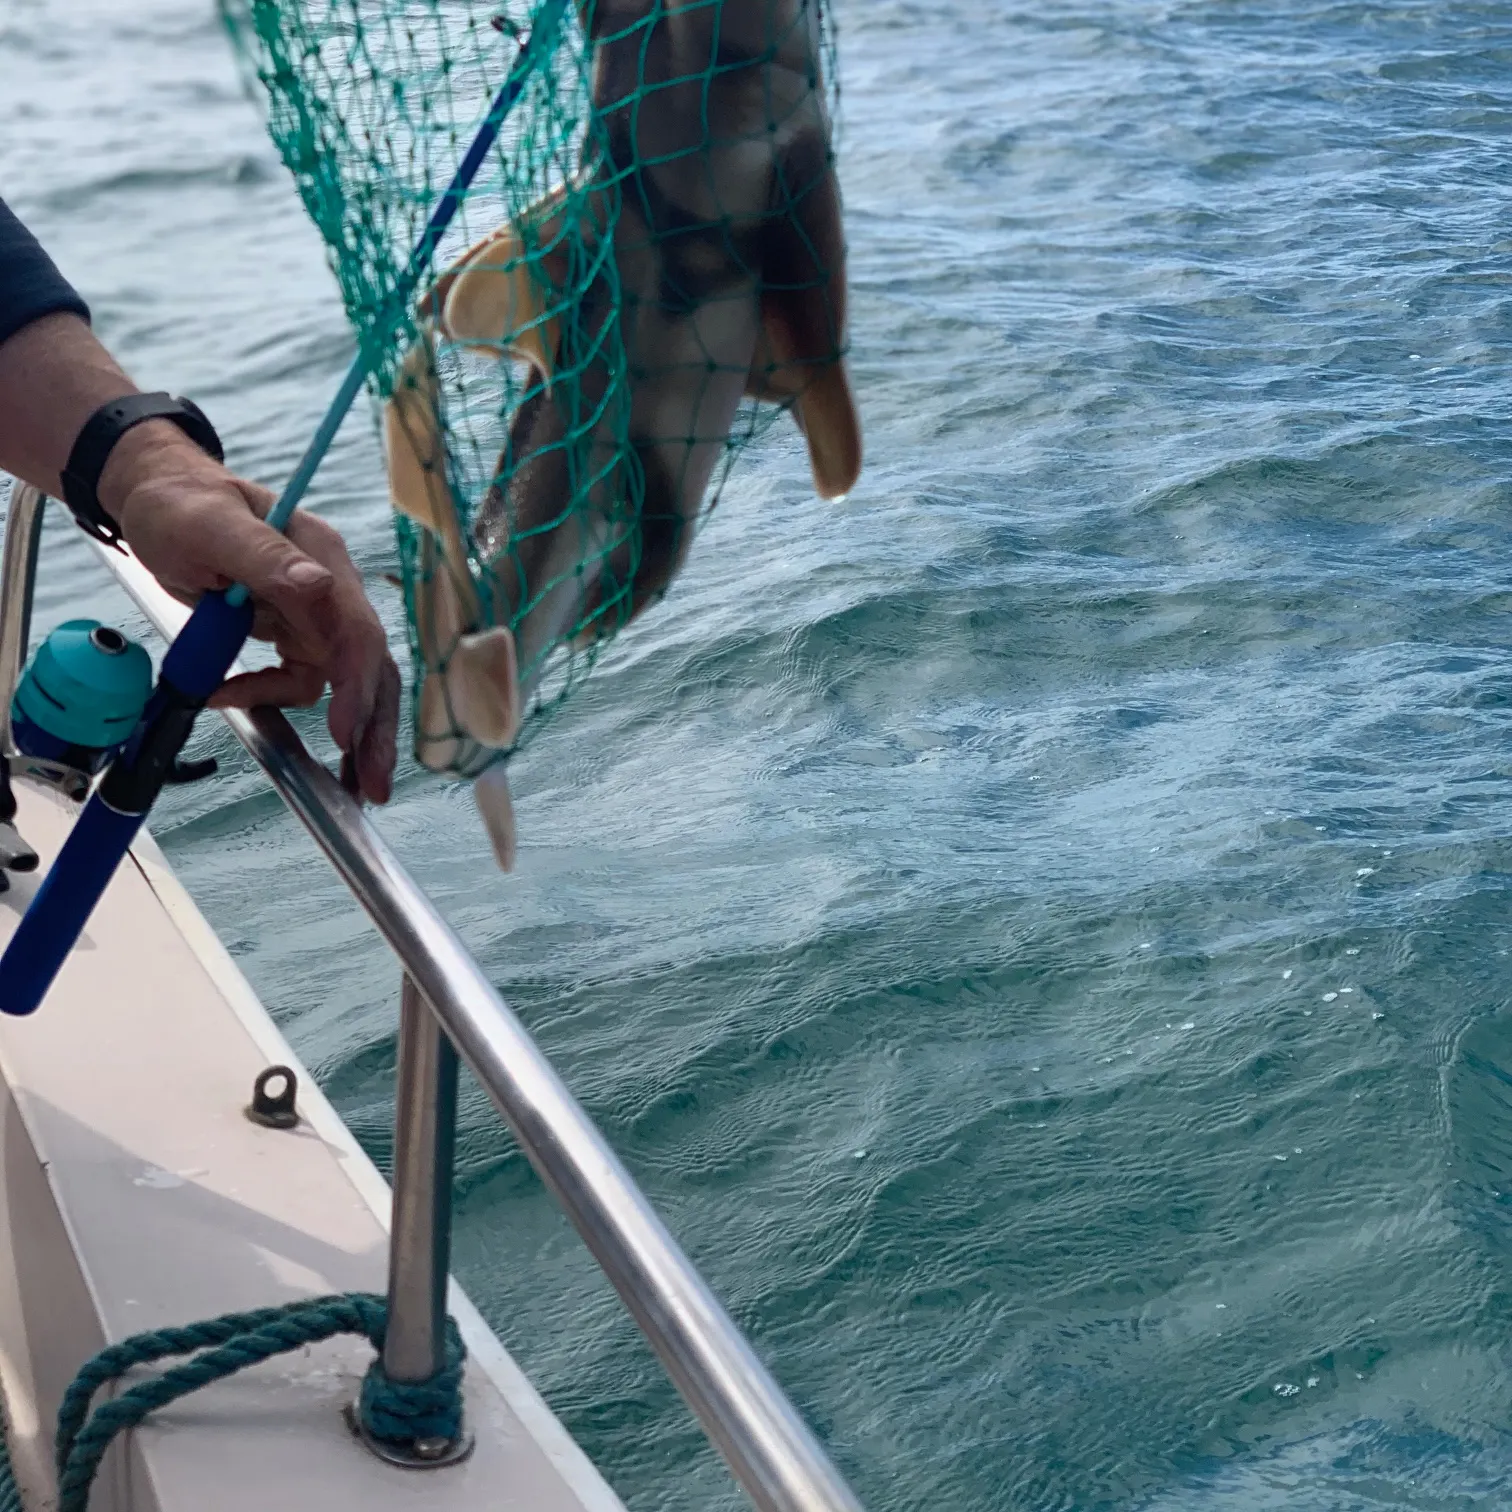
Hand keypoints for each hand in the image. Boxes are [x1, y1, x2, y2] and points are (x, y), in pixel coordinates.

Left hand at [99, 420, 399, 803]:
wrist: (154, 499)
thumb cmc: (180, 504)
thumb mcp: (210, 525)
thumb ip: (264, 556)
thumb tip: (318, 588)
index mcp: (320, 558)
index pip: (355, 629)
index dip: (356, 684)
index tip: (345, 732)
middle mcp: (327, 591)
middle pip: (367, 665)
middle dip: (373, 726)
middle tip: (374, 784)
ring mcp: (311, 615)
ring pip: (341, 682)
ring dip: (344, 730)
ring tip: (349, 784)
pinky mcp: (290, 633)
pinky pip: (294, 679)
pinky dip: (265, 696)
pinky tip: (230, 697)